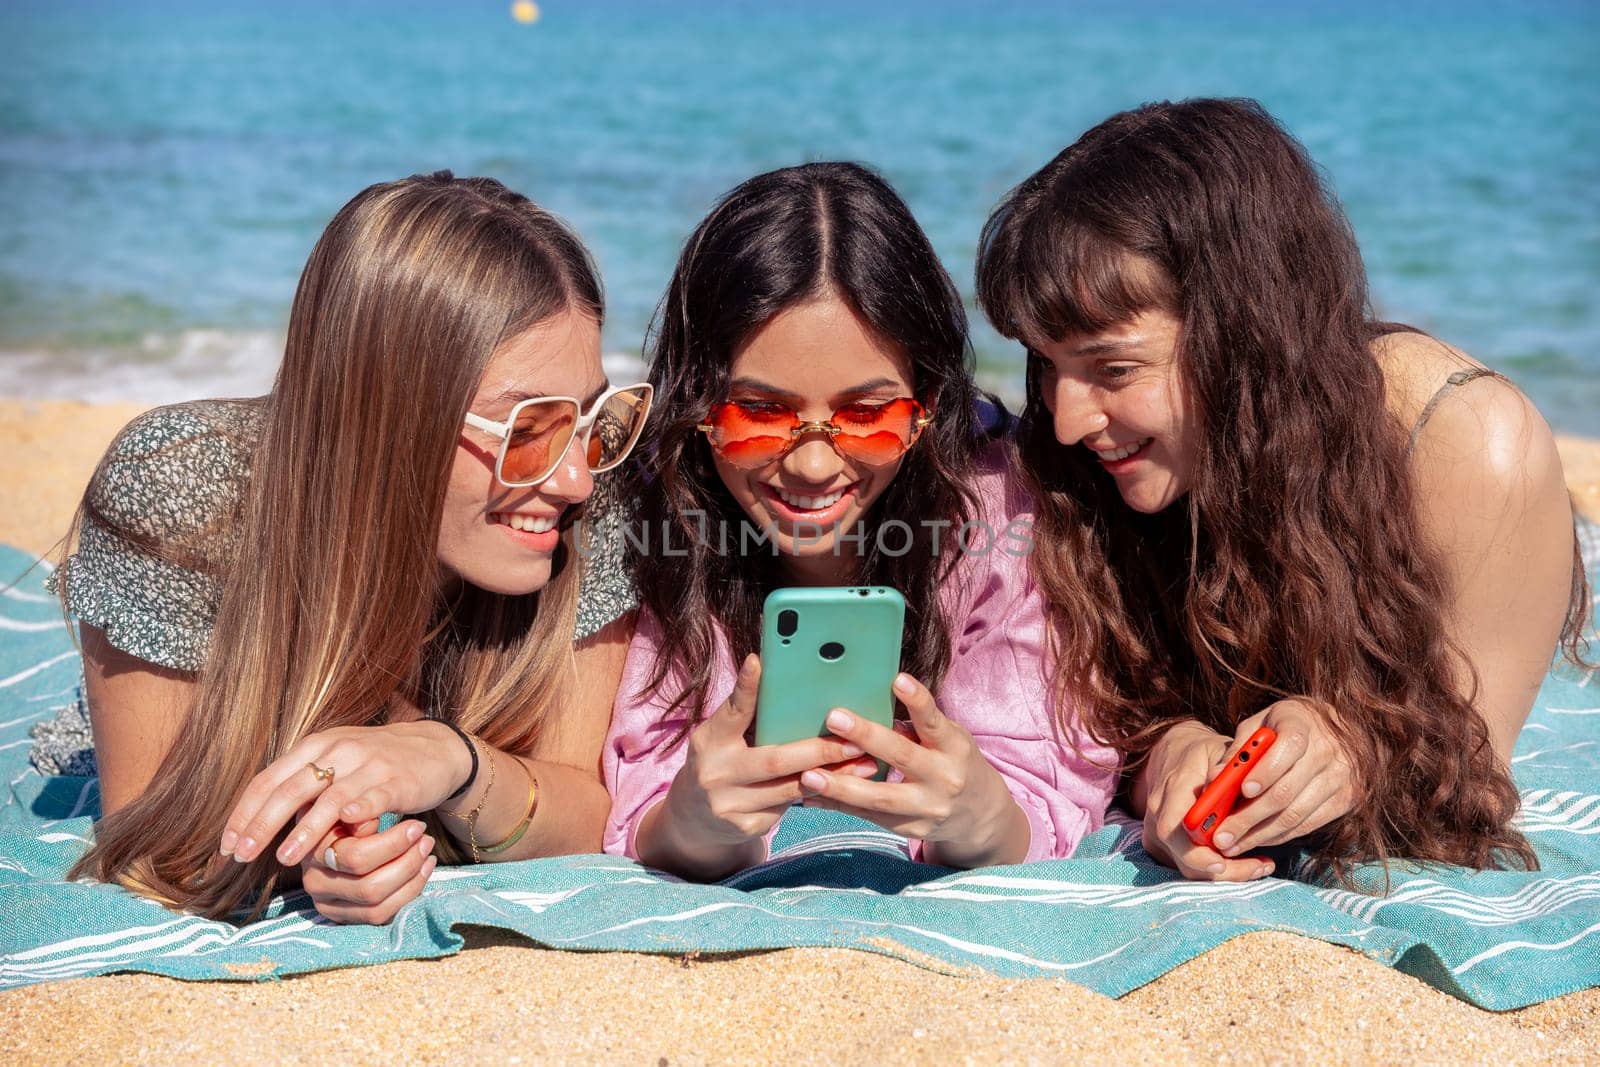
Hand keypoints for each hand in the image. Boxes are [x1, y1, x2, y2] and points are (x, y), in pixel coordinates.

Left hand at [220, 720, 473, 867]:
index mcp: (315, 746)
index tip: (228, 845)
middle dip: (262, 825)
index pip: (268, 779)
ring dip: (304, 830)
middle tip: (243, 855)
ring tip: (285, 858)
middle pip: (291, 789)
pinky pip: (373, 797)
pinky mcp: (397, 780)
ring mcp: (369, 764)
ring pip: (329, 798)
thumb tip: (258, 821)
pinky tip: (345, 830)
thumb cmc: (374, 763)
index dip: (244, 813)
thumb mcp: (334, 763)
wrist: (433, 748)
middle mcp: (338, 751)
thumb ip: (301, 786)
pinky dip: (357, 813)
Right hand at [299, 817, 437, 924]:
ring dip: (410, 877)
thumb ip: (357, 806)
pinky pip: (381, 915)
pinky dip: (408, 892)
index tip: (417, 826)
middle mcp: (314, 883)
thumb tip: (357, 815)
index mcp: (311, 851)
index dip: (392, 844)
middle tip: (426, 839)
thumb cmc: (354, 809)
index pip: (354, 857)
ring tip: (427, 851)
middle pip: (368, 887)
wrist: (348, 823)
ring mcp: (329, 905)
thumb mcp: (354, 800)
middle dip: (406, 862)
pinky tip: (423, 869)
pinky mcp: (346, 917)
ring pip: (376, 904)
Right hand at [656, 654, 875, 853]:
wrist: (694, 818)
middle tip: (856, 740)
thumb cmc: (720, 762)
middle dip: (820, 750)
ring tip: (866, 762)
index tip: (759, 661)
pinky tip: (846, 785)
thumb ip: (747, 715)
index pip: (731, 711)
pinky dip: (820, 793)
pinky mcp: (747, 826)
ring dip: (832, 775)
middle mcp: (716, 773)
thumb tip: (782, 677)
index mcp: (710, 741)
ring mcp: (730, 804)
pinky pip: (791, 808)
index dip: (745, 687)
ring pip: (791, 788)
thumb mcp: (721, 737)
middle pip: (775, 760)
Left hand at [798, 673, 1028, 867]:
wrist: (980, 816)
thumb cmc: (955, 762)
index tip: (897, 679)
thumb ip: (917, 726)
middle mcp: (944, 778)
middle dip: (867, 737)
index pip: (934, 722)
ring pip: (881, 798)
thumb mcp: (948, 740)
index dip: (918, 701)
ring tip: (810, 775)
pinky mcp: (911, 829)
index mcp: (954, 748)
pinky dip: (839, 806)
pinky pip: (870, 817)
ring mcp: (927, 808)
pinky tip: (810, 797)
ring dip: (842, 787)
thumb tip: (870, 702)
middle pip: (903, 757)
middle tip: (834, 717)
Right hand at [1139, 720, 1272, 880]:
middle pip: (1182, 855)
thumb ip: (1228, 770)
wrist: (1172, 751)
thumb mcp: (1219, 750)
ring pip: (1184, 865)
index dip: (1197, 852)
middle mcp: (1158, 811)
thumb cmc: (1202, 752)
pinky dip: (1212, 869)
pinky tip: (1240, 861)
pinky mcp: (1159, 841)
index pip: (1176, 828)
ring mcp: (1154, 828)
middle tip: (1259, 867)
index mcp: (1173, 787)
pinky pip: (1183, 863)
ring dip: (1223, 873)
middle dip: (1221, 871)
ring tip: (1258, 866)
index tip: (1224, 862)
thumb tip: (1238, 788)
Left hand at [1208, 698, 1355, 857]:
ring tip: (1233, 845)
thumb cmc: (1285, 725)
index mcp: (1302, 724)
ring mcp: (1340, 778)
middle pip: (1285, 791)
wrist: (1337, 727)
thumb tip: (1215, 778)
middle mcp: (1326, 752)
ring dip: (1260, 834)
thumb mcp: (1260, 724)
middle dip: (1249, 817)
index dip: (1265, 771)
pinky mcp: (1346, 800)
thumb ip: (1238, 749)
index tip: (1243, 791)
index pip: (1288, 748)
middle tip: (1222, 835)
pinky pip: (1308, 824)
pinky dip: (1279, 836)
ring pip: (1295, 815)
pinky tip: (1257, 840)